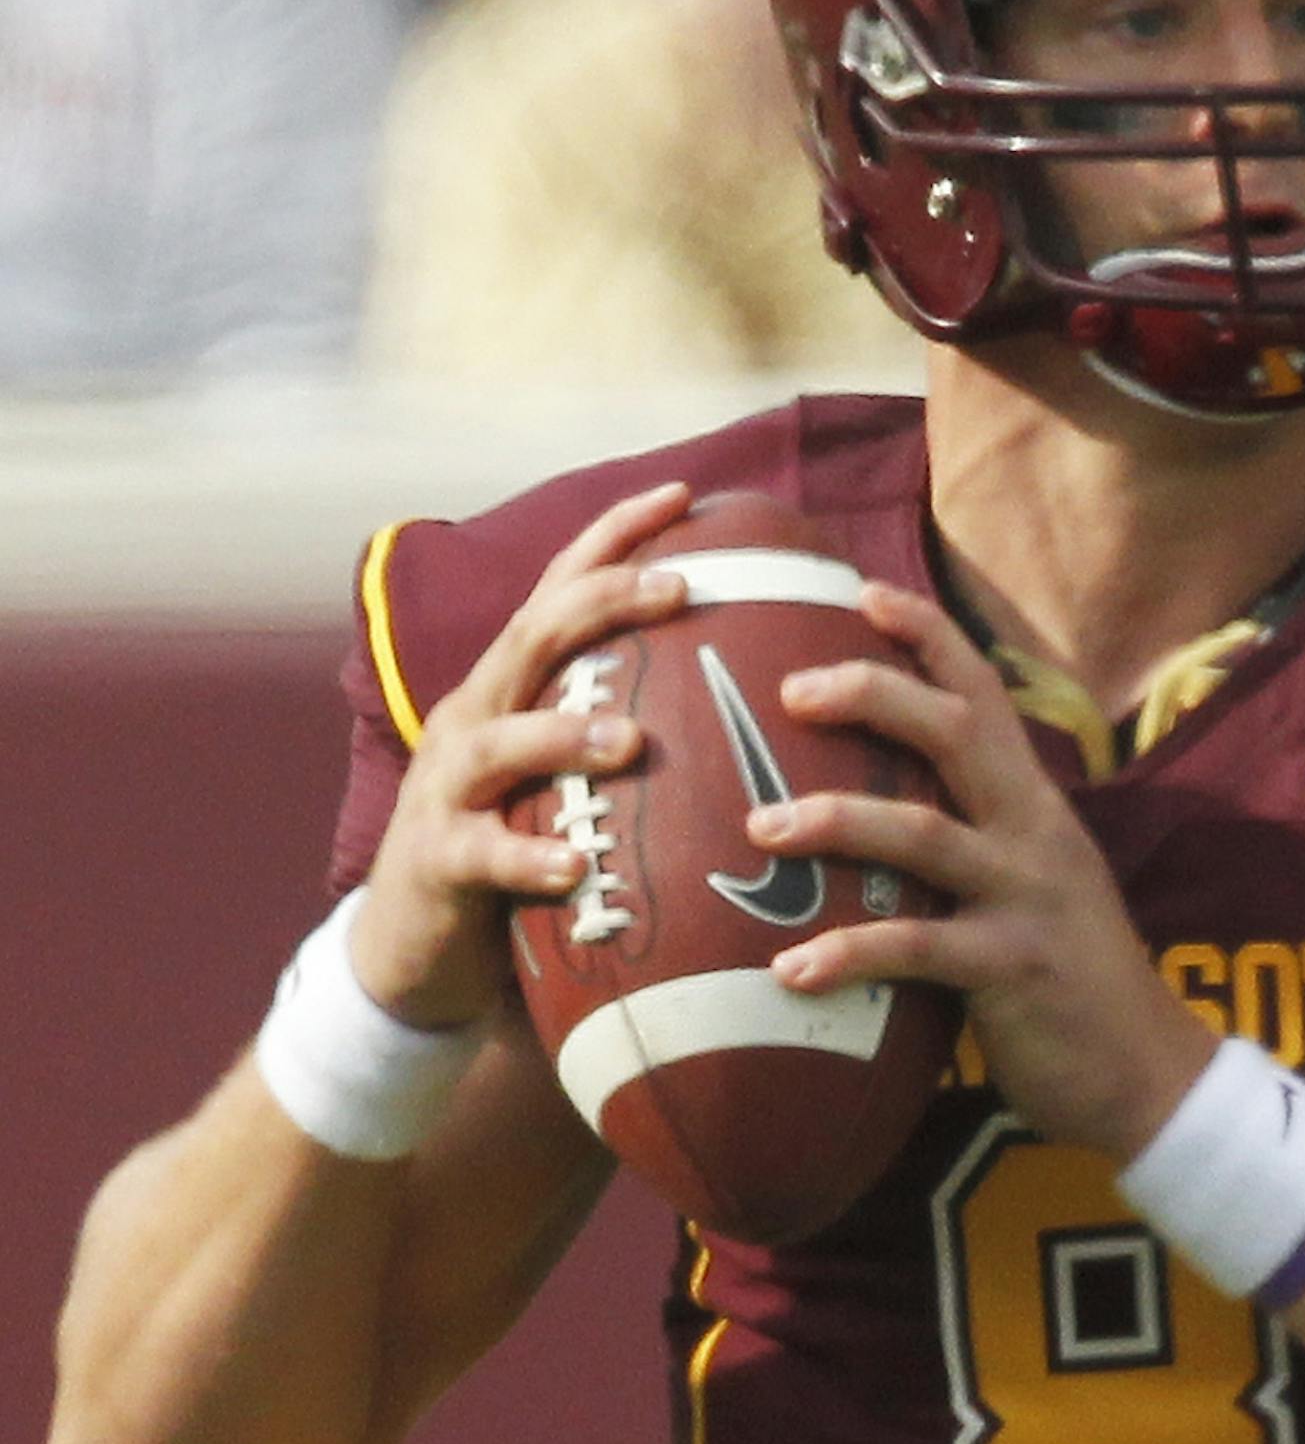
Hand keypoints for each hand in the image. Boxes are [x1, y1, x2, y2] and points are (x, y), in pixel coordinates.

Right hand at [348, 483, 691, 1029]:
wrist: (414, 949)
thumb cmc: (517, 849)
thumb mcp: (567, 777)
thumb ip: (628, 730)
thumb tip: (751, 700)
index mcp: (511, 689)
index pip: (560, 591)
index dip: (614, 536)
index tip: (685, 493)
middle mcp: (472, 718)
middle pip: (532, 638)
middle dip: (602, 603)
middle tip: (679, 588)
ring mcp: (446, 787)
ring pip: (500, 741)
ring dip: (566, 732)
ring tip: (631, 740)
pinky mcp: (436, 862)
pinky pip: (482, 853)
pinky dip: (528, 857)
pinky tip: (575, 864)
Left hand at [747, 583, 1217, 1160]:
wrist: (1148, 1075)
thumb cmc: (1067, 977)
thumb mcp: (1028, 884)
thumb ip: (970, 838)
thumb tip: (876, 807)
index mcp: (1033, 804)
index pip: (981, 694)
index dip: (926, 637)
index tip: (862, 591)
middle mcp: (1034, 833)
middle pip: (953, 733)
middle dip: (872, 696)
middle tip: (787, 689)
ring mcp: (1026, 897)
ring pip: (926, 833)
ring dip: (838, 820)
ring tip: (761, 828)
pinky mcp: (1012, 969)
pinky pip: (919, 950)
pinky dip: (850, 953)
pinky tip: (789, 967)